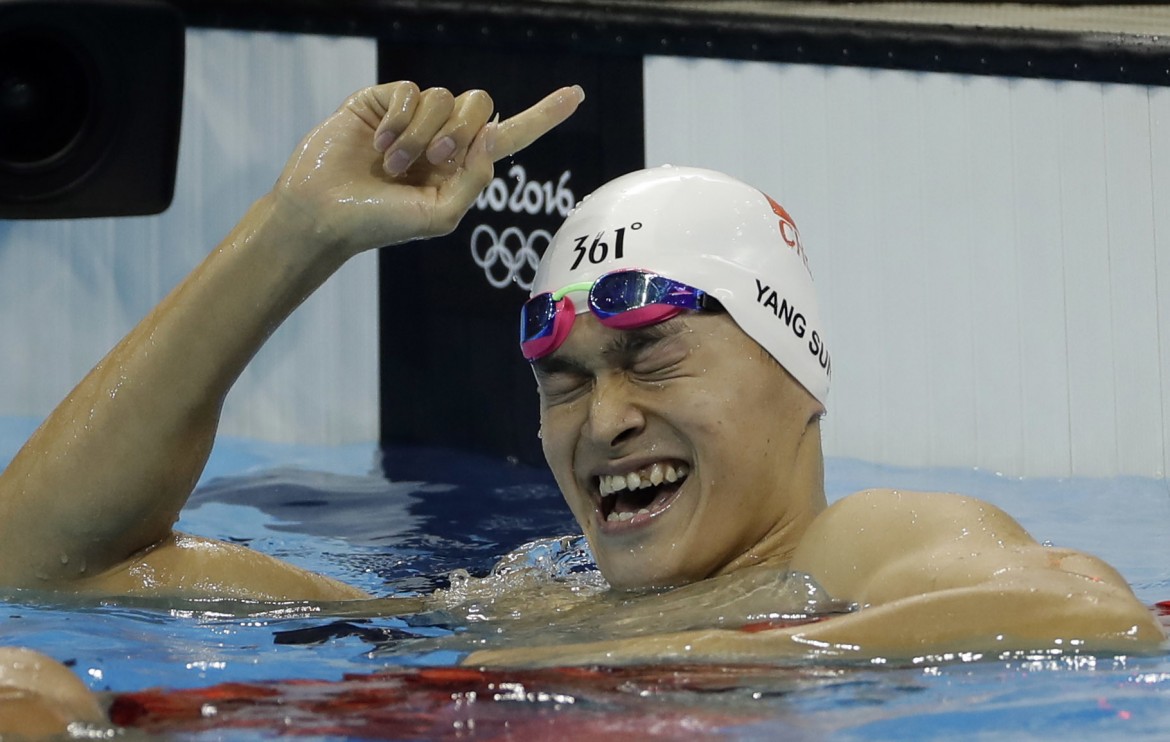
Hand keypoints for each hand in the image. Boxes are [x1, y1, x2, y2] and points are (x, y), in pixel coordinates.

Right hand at [273, 81, 584, 254]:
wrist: (323, 213)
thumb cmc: (380, 222)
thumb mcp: (439, 214)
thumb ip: (474, 178)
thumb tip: (491, 132)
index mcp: (461, 167)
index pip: (509, 136)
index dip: (543, 116)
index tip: (577, 95)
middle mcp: (441, 137)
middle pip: (480, 105)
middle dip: (462, 130)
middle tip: (435, 158)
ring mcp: (412, 117)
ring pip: (444, 97)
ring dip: (421, 134)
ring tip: (392, 163)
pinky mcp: (382, 100)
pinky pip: (410, 91)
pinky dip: (398, 120)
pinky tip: (376, 144)